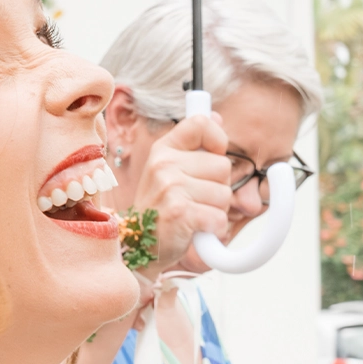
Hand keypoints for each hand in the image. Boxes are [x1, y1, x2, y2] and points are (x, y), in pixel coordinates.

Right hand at [131, 116, 266, 275]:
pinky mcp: (179, 213)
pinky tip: (195, 229)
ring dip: (216, 210)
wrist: (138, 246)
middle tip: (194, 200)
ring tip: (193, 215)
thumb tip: (217, 117)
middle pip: (223, 166)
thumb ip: (195, 145)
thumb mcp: (171, 171)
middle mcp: (164, 164)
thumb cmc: (161, 209)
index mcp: (164, 149)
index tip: (213, 156)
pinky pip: (219, 218)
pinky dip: (213, 229)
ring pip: (224, 195)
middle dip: (217, 187)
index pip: (201, 123)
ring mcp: (170, 188)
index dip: (218, 140)